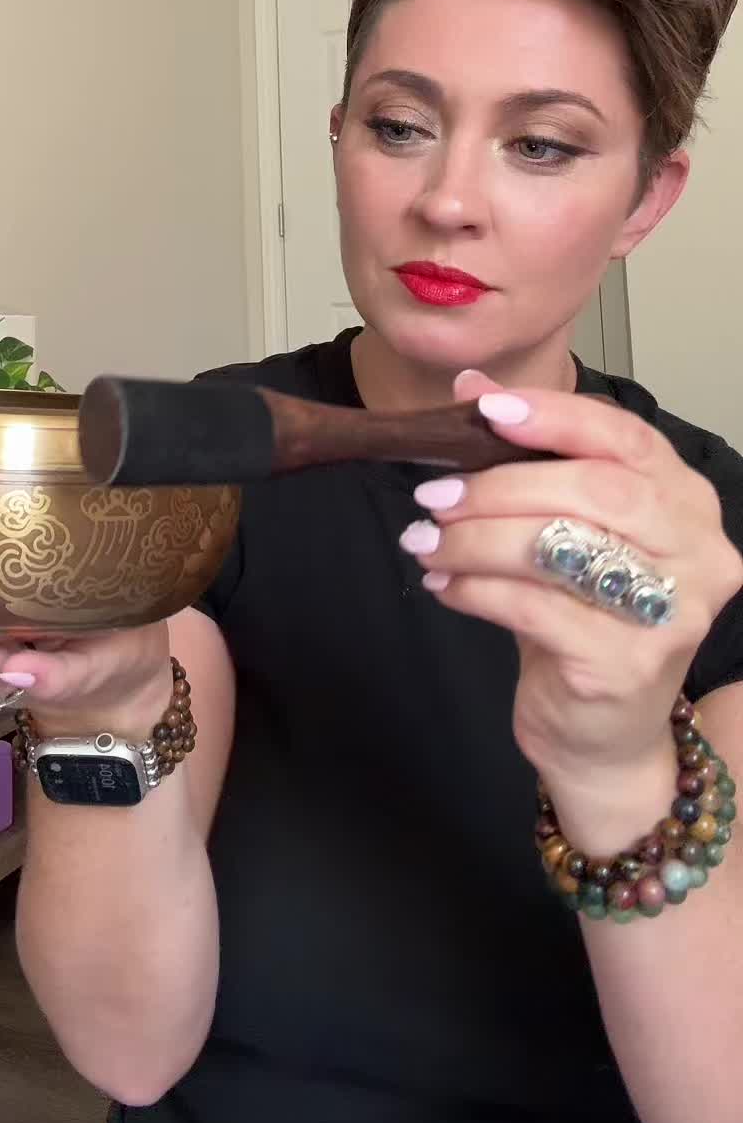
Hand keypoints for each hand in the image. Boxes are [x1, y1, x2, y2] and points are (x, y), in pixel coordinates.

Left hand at [404, 370, 741, 840]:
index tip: (485, 409)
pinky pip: (535, 608)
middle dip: (500, 486)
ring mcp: (670, 614)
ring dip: (476, 538)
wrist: (602, 736)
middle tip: (434, 496)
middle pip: (595, 490)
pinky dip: (476, 590)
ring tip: (426, 541)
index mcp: (687, 502)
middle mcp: (697, 553)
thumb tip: (470, 385)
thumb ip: (526, 455)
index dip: (555, 416)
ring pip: (560, 548)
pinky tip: (444, 586)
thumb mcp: (561, 528)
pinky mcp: (626, 666)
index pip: (627, 437)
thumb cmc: (584, 618)